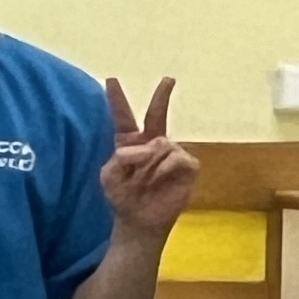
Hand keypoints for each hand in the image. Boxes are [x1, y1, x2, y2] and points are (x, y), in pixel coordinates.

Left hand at [100, 76, 196, 234]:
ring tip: (145, 179)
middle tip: (169, 79)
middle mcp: (152, 142)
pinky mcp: (188, 165)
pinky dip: (165, 169)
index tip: (110, 80)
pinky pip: (177, 158)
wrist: (139, 219)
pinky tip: (161, 180)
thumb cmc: (122, 195)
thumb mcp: (110, 175)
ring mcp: (171, 152)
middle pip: (157, 114)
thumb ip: (121, 156)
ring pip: (162, 143)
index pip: (123, 117)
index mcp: (129, 143)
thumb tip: (150, 146)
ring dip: (151, 161)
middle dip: (162, 96)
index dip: (116, 99)